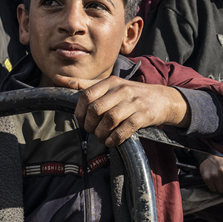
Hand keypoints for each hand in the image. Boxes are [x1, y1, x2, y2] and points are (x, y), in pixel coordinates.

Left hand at [52, 74, 189, 146]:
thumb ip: (86, 85)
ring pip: (110, 119)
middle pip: (96, 109)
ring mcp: (134, 102)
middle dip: (89, 125)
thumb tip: (58, 79)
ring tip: (101, 138)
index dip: (79, 112)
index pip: (86, 95)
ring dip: (101, 133)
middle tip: (91, 131)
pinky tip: (112, 141)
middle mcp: (122, 90)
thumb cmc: (132, 94)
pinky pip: (126, 128)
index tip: (81, 121)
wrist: (164, 99)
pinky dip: (115, 138)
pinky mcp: (144, 115)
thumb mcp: (111, 85)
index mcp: (111, 82)